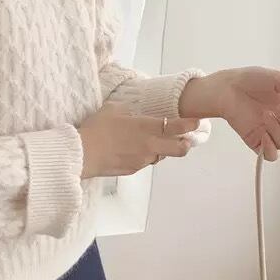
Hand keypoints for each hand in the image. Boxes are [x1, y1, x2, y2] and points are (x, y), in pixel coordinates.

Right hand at [78, 104, 200, 178]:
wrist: (83, 153)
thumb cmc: (96, 129)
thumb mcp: (112, 110)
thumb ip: (126, 110)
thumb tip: (129, 112)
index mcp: (147, 127)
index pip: (177, 127)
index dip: (189, 125)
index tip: (197, 123)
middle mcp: (150, 145)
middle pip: (179, 149)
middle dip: (186, 144)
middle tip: (186, 139)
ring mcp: (143, 160)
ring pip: (160, 156)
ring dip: (161, 150)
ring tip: (152, 143)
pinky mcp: (133, 170)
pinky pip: (145, 162)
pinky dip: (144, 156)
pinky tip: (131, 151)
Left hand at [179, 67, 279, 160]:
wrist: (228, 88)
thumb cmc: (252, 81)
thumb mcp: (278, 79)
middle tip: (279, 109)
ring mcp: (271, 134)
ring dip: (277, 129)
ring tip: (264, 114)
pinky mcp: (257, 141)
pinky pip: (270, 155)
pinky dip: (270, 148)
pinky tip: (263, 135)